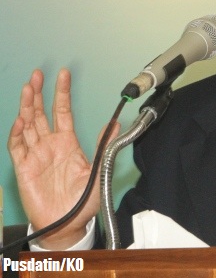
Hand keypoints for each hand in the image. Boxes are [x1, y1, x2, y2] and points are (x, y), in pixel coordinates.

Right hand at [7, 69, 117, 248]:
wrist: (69, 223)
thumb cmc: (84, 200)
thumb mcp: (100, 169)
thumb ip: (105, 145)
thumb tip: (116, 123)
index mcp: (68, 143)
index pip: (63, 112)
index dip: (62, 93)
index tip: (63, 75)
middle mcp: (51, 145)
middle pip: (41, 113)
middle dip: (39, 93)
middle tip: (37, 74)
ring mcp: (36, 154)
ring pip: (28, 125)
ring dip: (27, 106)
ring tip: (28, 88)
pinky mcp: (24, 167)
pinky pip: (17, 146)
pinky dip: (18, 132)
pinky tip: (22, 119)